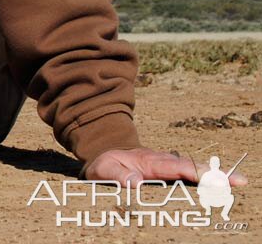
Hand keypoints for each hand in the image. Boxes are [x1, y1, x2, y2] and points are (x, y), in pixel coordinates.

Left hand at [84, 148, 246, 186]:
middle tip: (239, 181)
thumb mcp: (104, 169)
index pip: (176, 168)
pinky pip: (190, 176)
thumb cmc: (105, 164)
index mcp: (150, 161)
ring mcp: (168, 167)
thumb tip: (136, 183)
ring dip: (215, 177)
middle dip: (216, 174)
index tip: (212, 179)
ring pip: (195, 171)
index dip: (195, 173)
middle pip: (193, 168)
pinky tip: (221, 188)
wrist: (105, 155)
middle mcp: (163, 162)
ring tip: (238, 183)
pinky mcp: (169, 173)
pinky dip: (206, 180)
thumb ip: (118, 176)